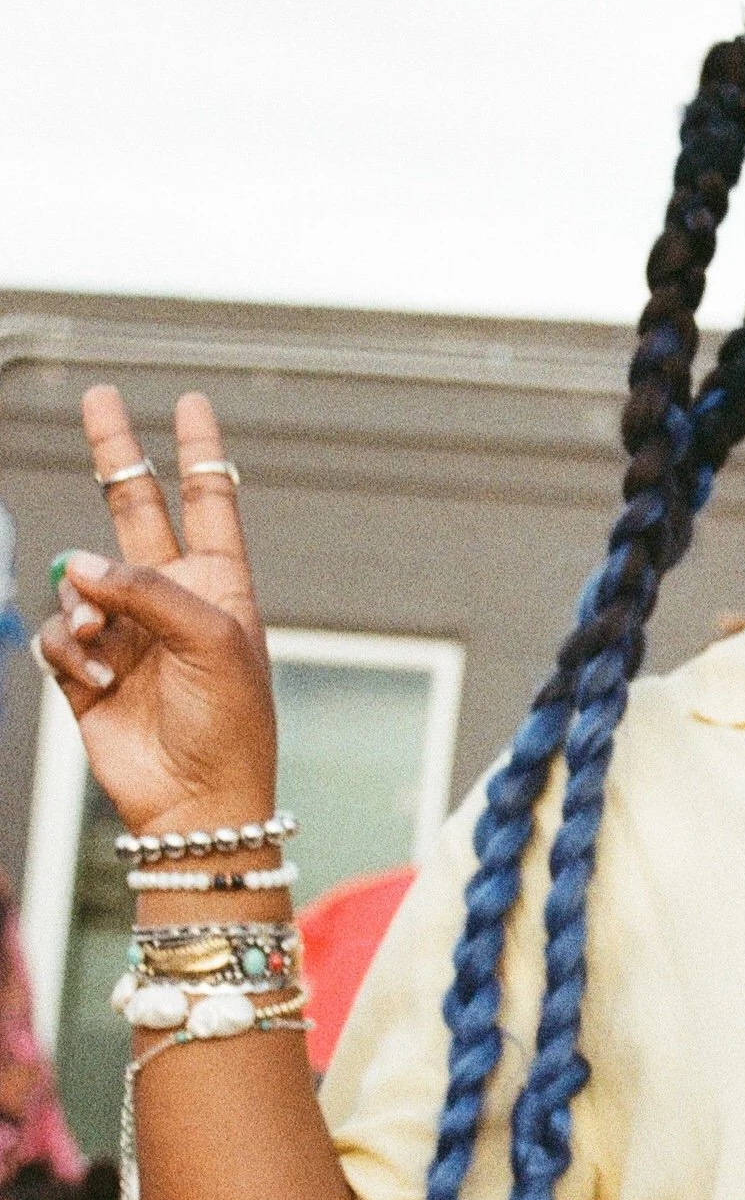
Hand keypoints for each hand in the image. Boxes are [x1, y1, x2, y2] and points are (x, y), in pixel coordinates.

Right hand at [36, 388, 277, 836]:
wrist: (199, 801)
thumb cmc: (229, 723)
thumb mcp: (212, 640)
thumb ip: (149, 588)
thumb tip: (81, 566)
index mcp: (218, 586)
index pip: (208, 502)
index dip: (200, 452)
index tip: (192, 402)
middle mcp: (170, 599)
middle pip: (135, 508)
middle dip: (116, 454)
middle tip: (99, 397)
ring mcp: (126, 631)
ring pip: (81, 579)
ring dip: (84, 605)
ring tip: (102, 643)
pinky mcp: (87, 668)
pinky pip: (60, 633)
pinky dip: (70, 650)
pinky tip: (95, 679)